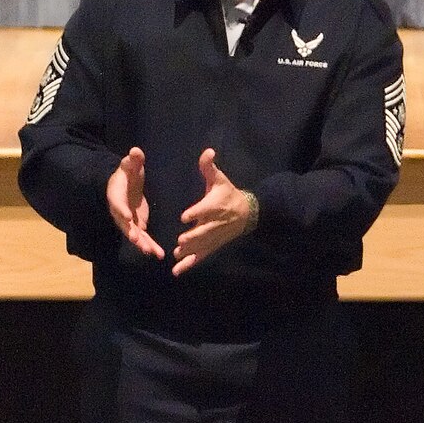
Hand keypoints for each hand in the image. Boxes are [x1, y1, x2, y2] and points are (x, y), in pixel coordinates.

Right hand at [106, 148, 163, 259]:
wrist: (125, 184)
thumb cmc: (127, 172)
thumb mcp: (130, 165)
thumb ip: (133, 160)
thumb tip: (136, 151)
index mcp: (116, 195)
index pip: (117, 203)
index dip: (121, 210)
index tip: (127, 217)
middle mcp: (119, 211)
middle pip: (124, 224)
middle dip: (131, 233)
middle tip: (137, 240)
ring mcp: (128, 221)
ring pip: (134, 235)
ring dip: (143, 244)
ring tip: (153, 252)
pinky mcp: (137, 226)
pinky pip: (143, 238)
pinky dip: (150, 246)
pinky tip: (159, 254)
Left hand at [173, 149, 253, 276]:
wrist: (246, 212)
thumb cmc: (228, 193)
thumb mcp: (219, 179)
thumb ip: (208, 167)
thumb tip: (207, 151)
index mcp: (216, 205)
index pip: (205, 209)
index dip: (196, 212)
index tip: (184, 217)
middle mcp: (215, 222)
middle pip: (204, 231)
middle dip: (193, 237)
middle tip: (181, 241)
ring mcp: (214, 236)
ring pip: (202, 245)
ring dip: (190, 251)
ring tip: (177, 255)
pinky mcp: (213, 245)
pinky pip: (201, 256)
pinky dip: (189, 264)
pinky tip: (176, 271)